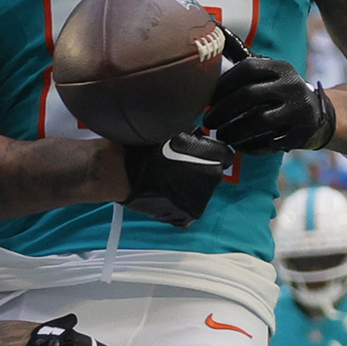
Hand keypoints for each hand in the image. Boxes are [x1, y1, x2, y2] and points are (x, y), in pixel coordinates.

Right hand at [119, 131, 235, 227]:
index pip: (224, 155)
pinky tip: (167, 193)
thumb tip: (204, 139)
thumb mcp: (175, 129)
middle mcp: (212, 181)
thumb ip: (196, 137)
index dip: (212, 152)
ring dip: (190, 185)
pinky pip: (189, 207)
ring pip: (201, 191)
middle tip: (178, 164)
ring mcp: (200, 201)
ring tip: (169, 178)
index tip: (200, 153)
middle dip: (201, 169)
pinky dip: (181, 201)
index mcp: (213, 158)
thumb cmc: (147, 146)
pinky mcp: (185, 216)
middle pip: (213, 174)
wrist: (122, 171)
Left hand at [204, 47, 334, 153]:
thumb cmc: (280, 92)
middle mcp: (292, 85)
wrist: (317, 115)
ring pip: (258, 120)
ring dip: (234, 130)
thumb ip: (245, 58)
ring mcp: (299, 110)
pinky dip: (249, 145)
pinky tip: (238, 146)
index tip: (209, 99)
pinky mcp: (301, 133)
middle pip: (249, 95)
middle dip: (223, 110)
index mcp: (281, 67)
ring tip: (221, 136)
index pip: (247, 69)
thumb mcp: (270, 73)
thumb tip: (219, 33)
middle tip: (208, 121)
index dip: (223, 84)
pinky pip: (269, 142)